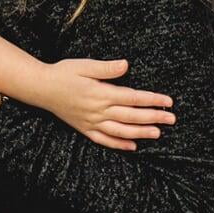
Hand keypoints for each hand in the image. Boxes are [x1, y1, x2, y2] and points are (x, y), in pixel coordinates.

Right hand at [45, 59, 175, 150]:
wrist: (41, 88)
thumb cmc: (64, 73)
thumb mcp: (85, 65)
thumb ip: (107, 68)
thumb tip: (126, 65)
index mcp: (101, 93)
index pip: (133, 97)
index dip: (152, 100)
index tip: (168, 102)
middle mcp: (99, 110)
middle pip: (132, 116)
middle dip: (154, 117)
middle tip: (172, 119)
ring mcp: (92, 122)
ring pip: (121, 130)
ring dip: (141, 132)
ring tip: (158, 133)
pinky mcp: (85, 129)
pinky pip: (105, 140)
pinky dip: (119, 144)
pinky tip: (133, 147)